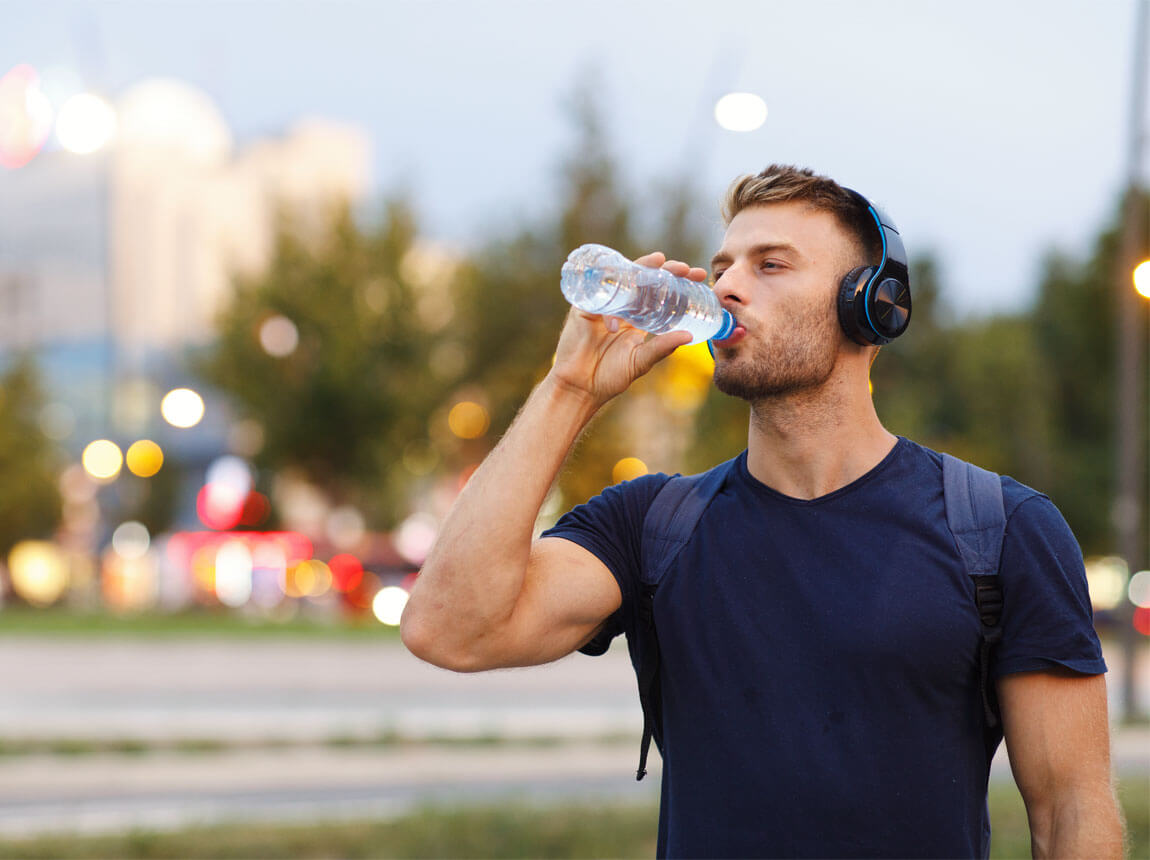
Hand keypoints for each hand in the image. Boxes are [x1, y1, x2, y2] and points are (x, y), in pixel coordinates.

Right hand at [548, 252, 701, 406]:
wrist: (580, 387)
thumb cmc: (609, 377)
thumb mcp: (641, 360)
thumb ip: (662, 347)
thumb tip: (689, 336)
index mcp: (636, 319)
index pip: (659, 294)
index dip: (677, 282)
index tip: (698, 276)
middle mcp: (621, 307)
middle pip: (644, 281)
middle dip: (665, 270)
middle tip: (684, 268)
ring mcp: (603, 305)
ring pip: (623, 279)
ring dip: (642, 268)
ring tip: (660, 262)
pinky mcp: (584, 307)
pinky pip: (599, 293)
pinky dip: (613, 290)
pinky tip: (628, 287)